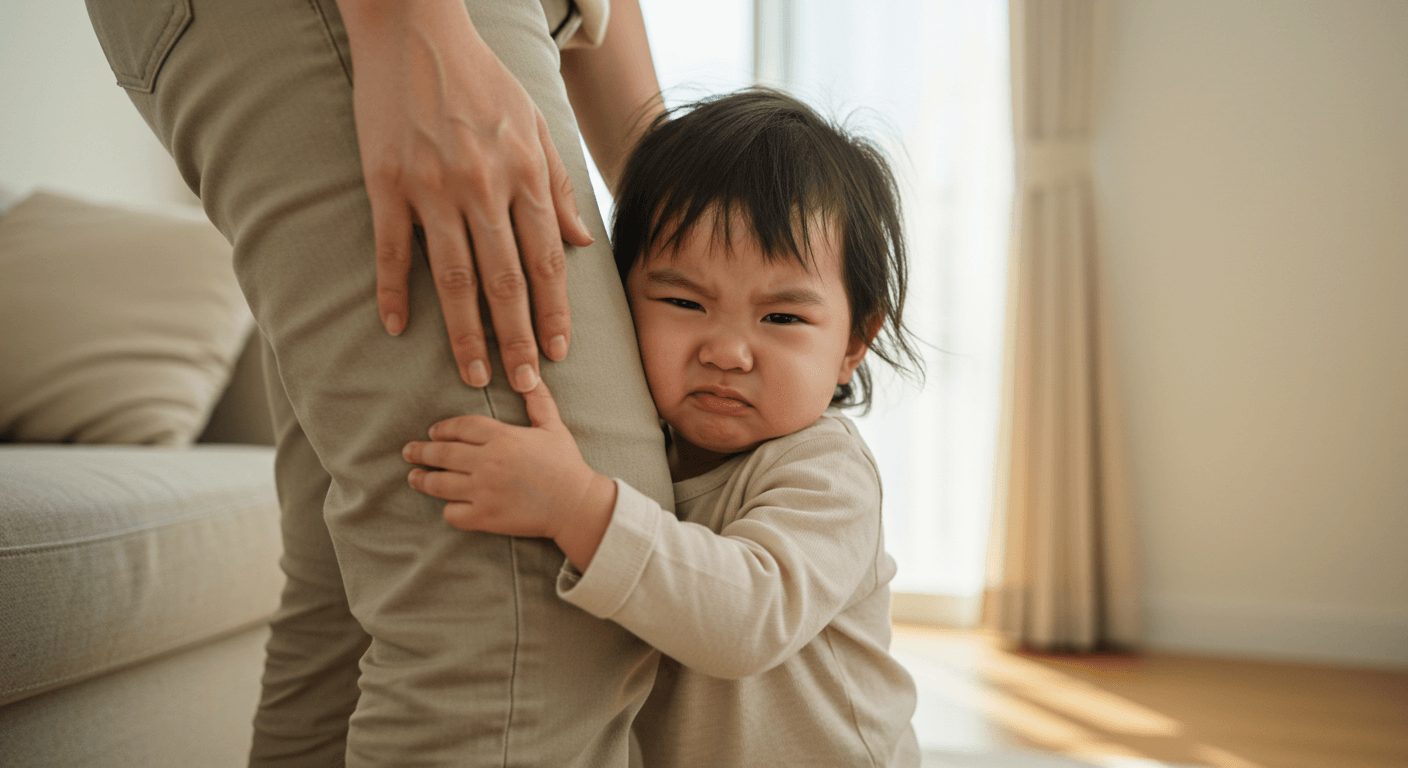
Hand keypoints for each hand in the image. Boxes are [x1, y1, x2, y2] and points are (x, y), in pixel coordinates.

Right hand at [339, 0, 595, 391]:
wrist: (416, 32)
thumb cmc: (481, 81)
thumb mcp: (535, 124)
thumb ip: (560, 187)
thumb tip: (581, 243)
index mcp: (525, 175)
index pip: (546, 260)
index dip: (554, 312)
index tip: (559, 352)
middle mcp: (483, 187)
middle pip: (505, 280)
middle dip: (518, 339)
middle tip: (526, 385)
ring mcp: (432, 188)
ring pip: (454, 277)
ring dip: (465, 332)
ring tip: (474, 374)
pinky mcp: (387, 182)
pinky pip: (392, 249)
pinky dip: (394, 291)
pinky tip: (397, 328)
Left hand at [402, 380, 615, 568]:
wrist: (577, 505)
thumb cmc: (566, 464)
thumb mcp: (554, 426)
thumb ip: (538, 400)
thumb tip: (530, 374)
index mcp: (502, 437)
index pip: (460, 428)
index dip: (442, 429)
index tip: (433, 432)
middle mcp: (488, 462)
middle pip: (442, 454)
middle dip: (420, 452)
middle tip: (408, 452)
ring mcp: (484, 491)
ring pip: (439, 484)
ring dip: (422, 480)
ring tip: (414, 477)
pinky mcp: (485, 517)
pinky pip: (452, 513)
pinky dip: (448, 508)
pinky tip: (448, 504)